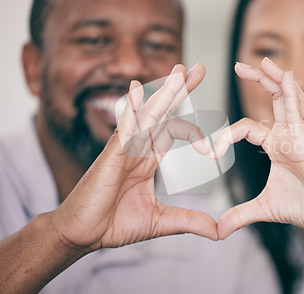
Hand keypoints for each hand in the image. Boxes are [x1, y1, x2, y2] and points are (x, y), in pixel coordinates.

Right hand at [50, 63, 217, 252]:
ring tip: (181, 72)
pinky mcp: (111, 154)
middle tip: (198, 68)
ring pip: (148, 114)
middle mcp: (138, 148)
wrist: (84, 235)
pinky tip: (138, 88)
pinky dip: (132, 108)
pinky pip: (124, 126)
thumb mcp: (161, 221)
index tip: (210, 147)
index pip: (172, 130)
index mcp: (148, 159)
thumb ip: (190, 220)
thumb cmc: (114, 223)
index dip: (192, 127)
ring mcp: (124, 148)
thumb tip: (219, 231)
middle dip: (180, 90)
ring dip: (165, 92)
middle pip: (163, 112)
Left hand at [214, 58, 303, 239]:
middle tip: (240, 66)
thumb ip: (240, 214)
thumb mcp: (263, 208)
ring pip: (286, 97)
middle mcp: (286, 135)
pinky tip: (283, 74)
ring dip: (274, 78)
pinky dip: (290, 91)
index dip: (226, 136)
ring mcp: (296, 134)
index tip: (211, 153)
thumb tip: (218, 231)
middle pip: (272, 99)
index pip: (247, 128)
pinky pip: (296, 109)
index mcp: (275, 146)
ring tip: (263, 60)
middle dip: (258, 80)